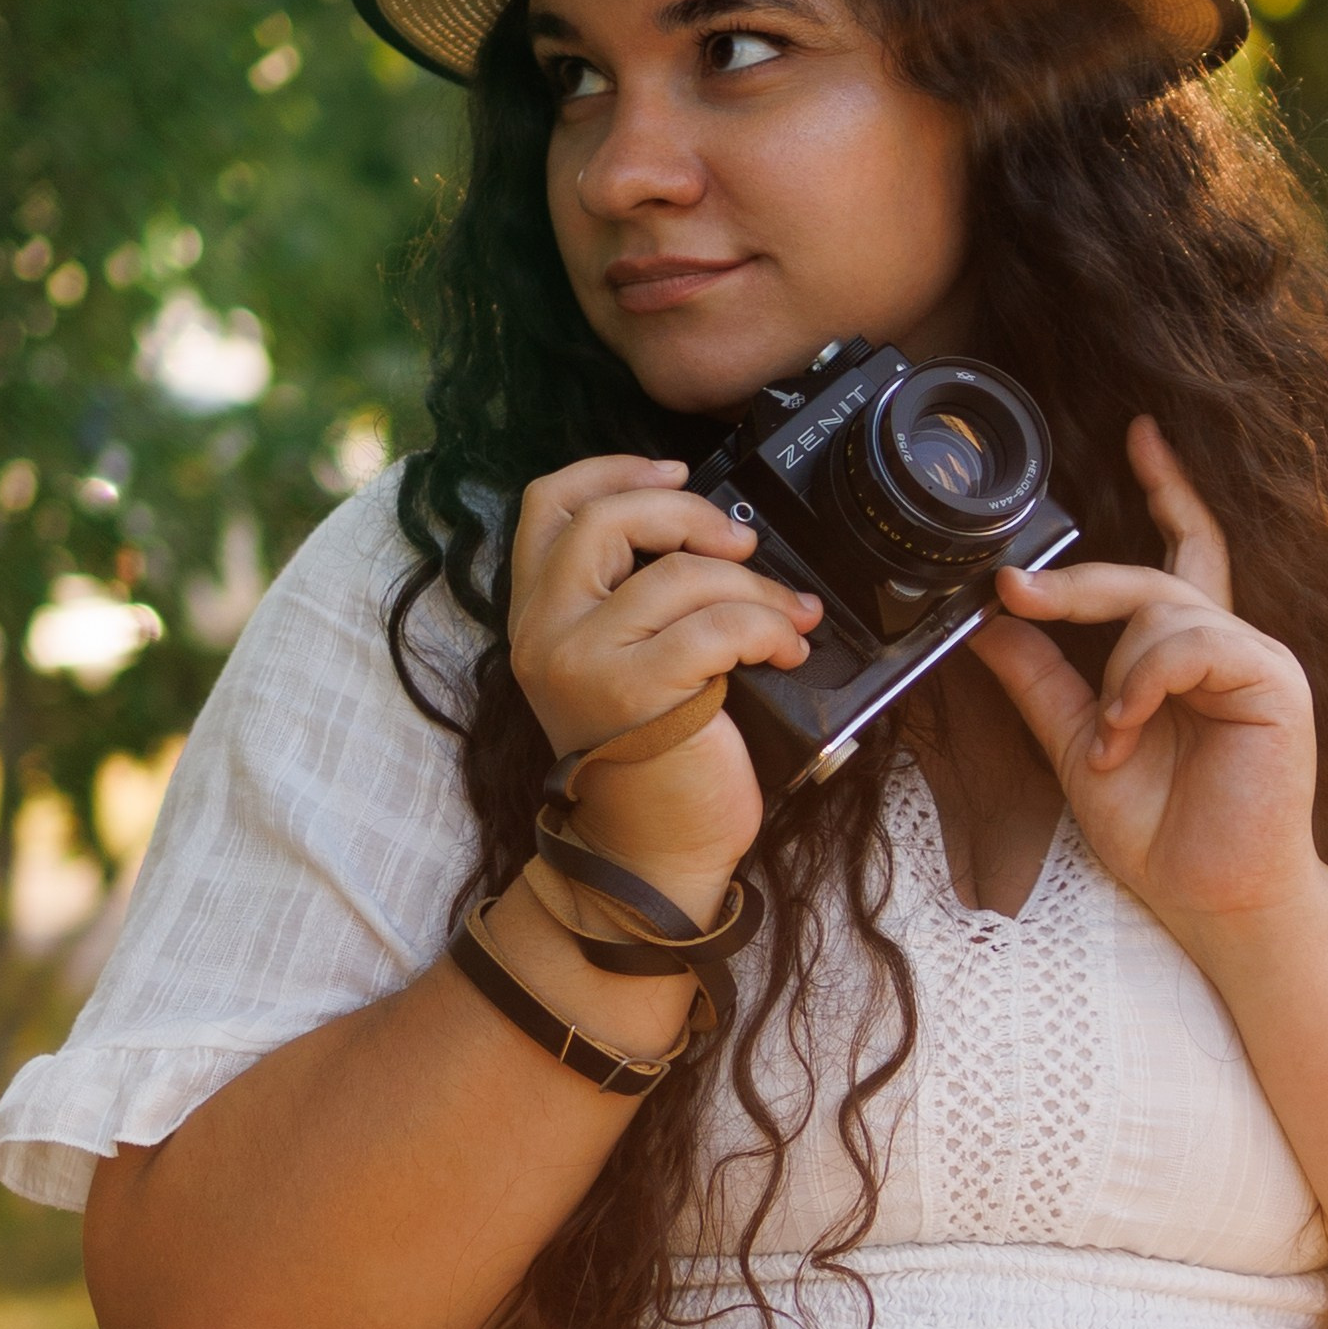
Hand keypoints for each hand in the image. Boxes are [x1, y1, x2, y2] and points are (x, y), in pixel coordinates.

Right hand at [506, 453, 817, 912]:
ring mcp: (582, 661)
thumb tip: (718, 532)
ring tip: (789, 621)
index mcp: (538, 615)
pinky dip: (768, 628)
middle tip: (745, 547)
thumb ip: (637, 597)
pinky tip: (788, 650)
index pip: (549, 503)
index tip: (678, 469)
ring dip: (757, 589)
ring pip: (680, 572)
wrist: (653, 859)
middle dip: (694, 513)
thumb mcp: (628, 663)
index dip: (614, 469)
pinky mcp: (635, 694)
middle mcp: (545, 632)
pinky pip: (717, 625)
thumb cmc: (657, 764)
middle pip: (610, 517)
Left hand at [969, 417, 1321, 938]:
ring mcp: (1255, 659)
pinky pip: (1188, 644)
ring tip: (1111, 741)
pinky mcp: (1273, 681)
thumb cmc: (1162, 831)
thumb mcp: (1077, 744)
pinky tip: (1130, 735)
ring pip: (1160, 610)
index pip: (1184, 550)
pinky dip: (1142, 687)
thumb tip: (987, 623)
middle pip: (1151, 571)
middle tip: (1014, 590)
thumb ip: (1039, 678)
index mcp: (1189, 655)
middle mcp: (1227, 646)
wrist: (1212, 897)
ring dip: (1115, 676)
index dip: (1167, 489)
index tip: (1140, 435)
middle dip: (1077, 582)